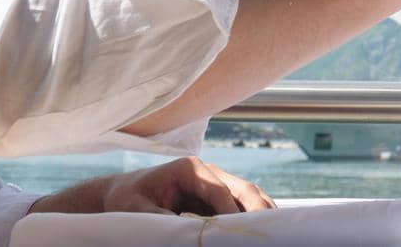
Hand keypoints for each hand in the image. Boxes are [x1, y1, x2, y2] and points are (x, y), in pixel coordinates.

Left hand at [29, 155, 274, 215]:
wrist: (122, 193)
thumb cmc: (127, 199)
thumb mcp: (136, 210)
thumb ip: (159, 219)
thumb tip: (188, 232)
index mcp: (190, 169)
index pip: (220, 190)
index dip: (232, 211)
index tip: (239, 230)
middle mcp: (208, 172)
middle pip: (242, 187)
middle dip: (258, 208)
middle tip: (270, 229)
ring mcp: (215, 182)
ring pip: (248, 194)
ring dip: (262, 210)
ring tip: (277, 230)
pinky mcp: (216, 195)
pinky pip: (241, 203)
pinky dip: (254, 214)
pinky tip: (264, 228)